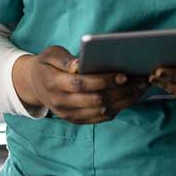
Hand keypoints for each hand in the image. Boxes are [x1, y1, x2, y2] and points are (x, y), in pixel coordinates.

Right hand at [15, 45, 150, 124]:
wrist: (35, 85)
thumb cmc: (47, 65)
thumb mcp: (50, 54)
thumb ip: (65, 59)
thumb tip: (81, 64)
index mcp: (52, 83)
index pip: (80, 84)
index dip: (103, 81)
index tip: (122, 74)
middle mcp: (60, 102)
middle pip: (95, 100)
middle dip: (119, 91)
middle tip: (138, 81)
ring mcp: (68, 114)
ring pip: (101, 112)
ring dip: (124, 101)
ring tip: (140, 89)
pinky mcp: (76, 120)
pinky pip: (101, 118)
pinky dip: (118, 108)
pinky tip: (130, 97)